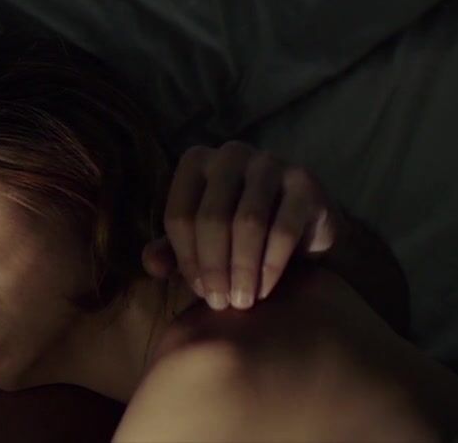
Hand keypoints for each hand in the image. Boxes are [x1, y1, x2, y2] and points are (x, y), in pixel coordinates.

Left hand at [142, 141, 341, 310]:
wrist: (304, 231)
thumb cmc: (240, 235)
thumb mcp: (200, 243)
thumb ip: (172, 252)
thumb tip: (152, 264)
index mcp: (196, 162)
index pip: (179, 215)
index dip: (186, 259)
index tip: (200, 291)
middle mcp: (230, 154)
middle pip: (211, 218)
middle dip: (213, 268)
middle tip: (220, 303)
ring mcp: (270, 163)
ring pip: (247, 223)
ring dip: (242, 269)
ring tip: (242, 301)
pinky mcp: (305, 182)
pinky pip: (283, 229)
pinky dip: (270, 265)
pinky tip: (265, 289)